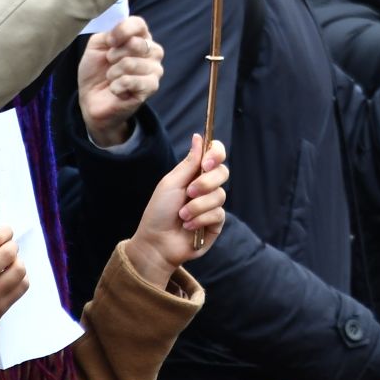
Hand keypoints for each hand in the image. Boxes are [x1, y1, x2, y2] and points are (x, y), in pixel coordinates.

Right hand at [0, 225, 26, 350]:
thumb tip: (3, 238)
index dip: (5, 232)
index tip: (6, 233)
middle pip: (9, 252)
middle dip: (12, 247)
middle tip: (9, 250)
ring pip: (20, 269)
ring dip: (18, 263)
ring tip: (11, 266)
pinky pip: (22, 286)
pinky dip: (22, 279)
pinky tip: (13, 280)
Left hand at [77, 16, 164, 147]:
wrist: (92, 99)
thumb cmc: (96, 71)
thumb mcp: (97, 45)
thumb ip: (108, 33)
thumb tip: (119, 33)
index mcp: (140, 37)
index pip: (139, 24)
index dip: (122, 31)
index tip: (109, 41)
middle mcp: (153, 51)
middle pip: (136, 44)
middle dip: (114, 55)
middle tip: (110, 64)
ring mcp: (155, 70)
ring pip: (130, 64)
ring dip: (113, 73)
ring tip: (112, 78)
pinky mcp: (151, 88)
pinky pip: (130, 81)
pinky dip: (116, 86)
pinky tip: (116, 90)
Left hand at [124, 134, 229, 285]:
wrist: (157, 242)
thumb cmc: (159, 211)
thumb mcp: (171, 183)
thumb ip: (189, 162)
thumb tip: (199, 136)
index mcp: (195, 173)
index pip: (216, 155)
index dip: (216, 154)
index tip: (207, 162)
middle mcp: (207, 187)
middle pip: (223, 173)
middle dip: (205, 183)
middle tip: (189, 192)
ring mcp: (212, 205)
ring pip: (220, 195)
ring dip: (197, 206)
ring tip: (182, 216)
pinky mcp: (216, 223)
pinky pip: (218, 214)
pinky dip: (200, 219)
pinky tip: (189, 227)